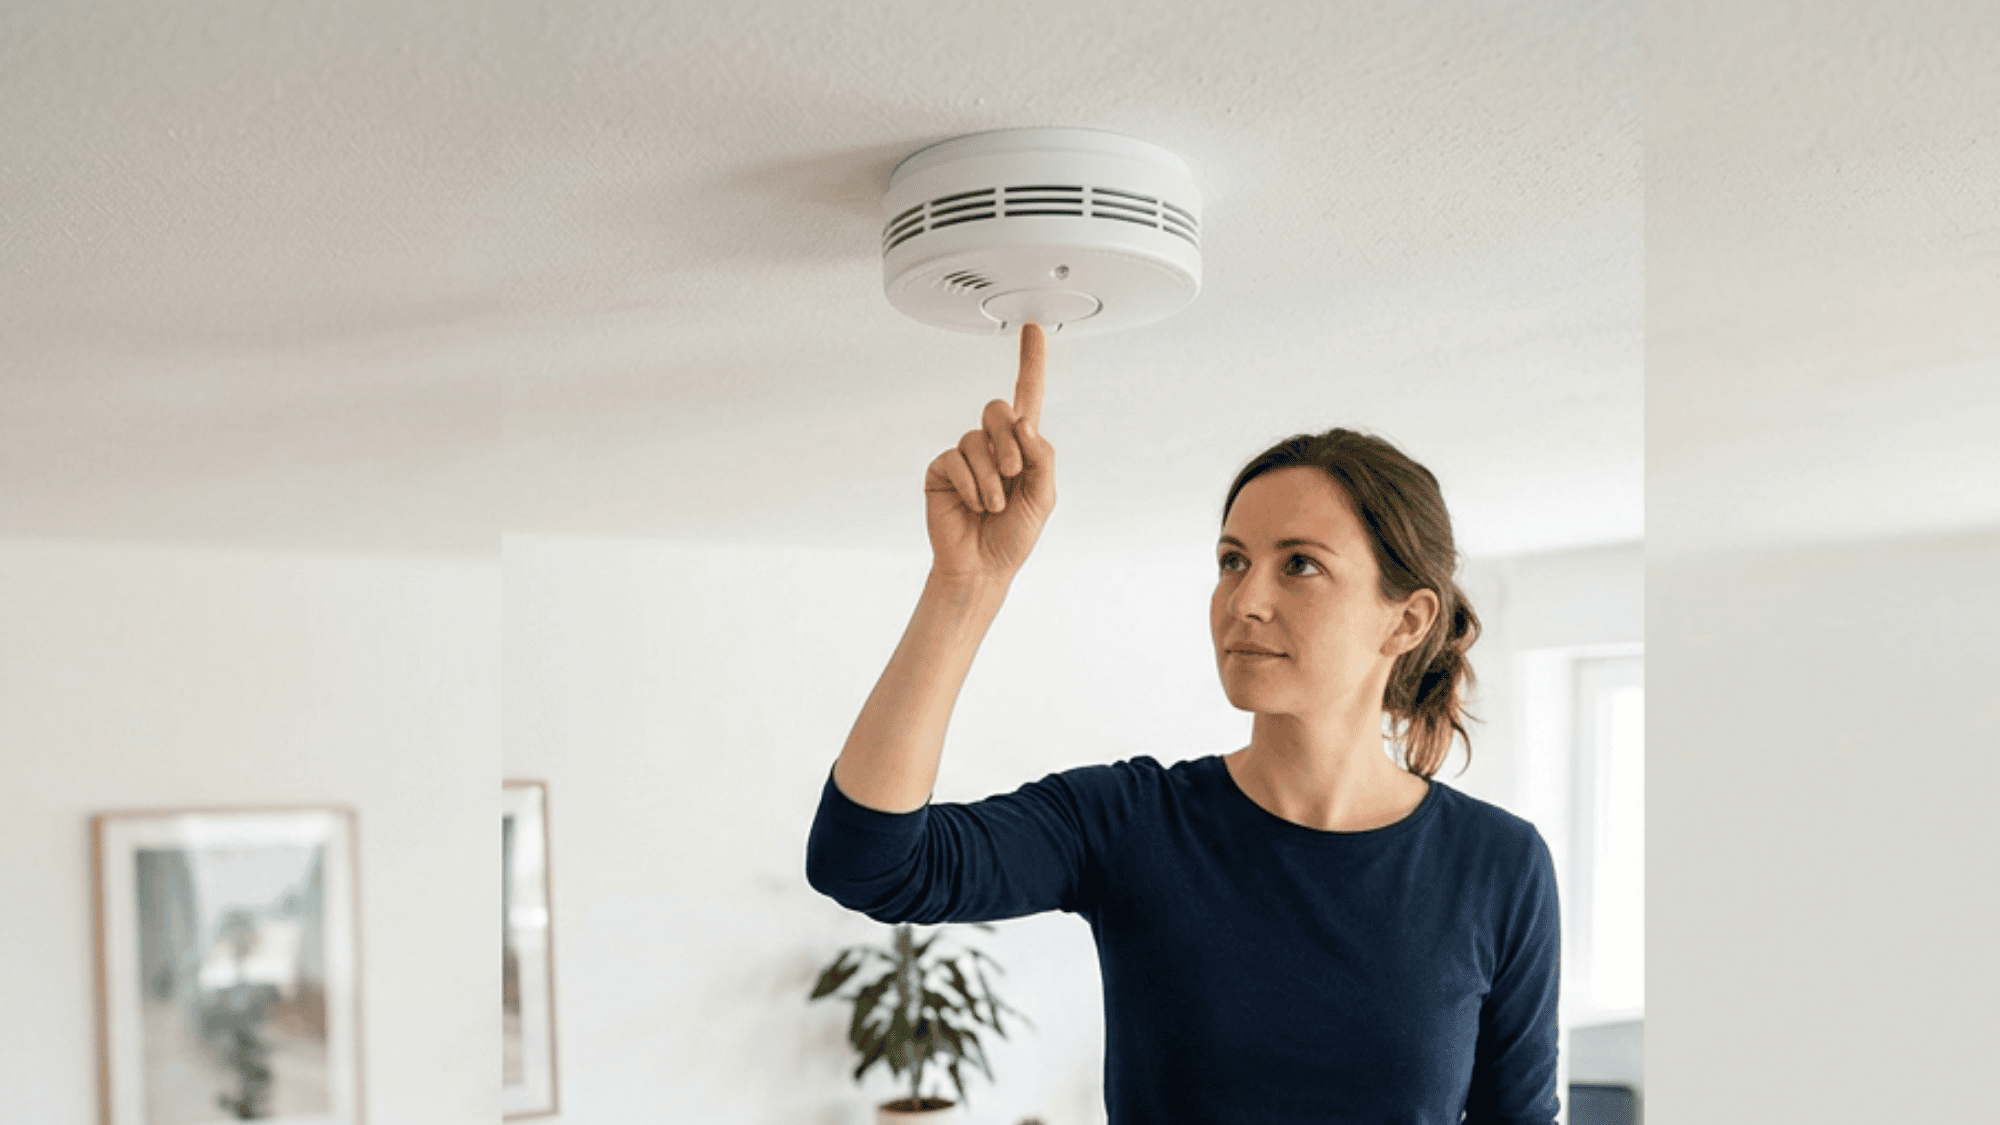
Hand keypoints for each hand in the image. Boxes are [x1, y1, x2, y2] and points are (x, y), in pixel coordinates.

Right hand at [923, 324, 1057, 581]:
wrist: (982, 566)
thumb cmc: (1014, 535)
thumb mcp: (1044, 497)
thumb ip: (1042, 457)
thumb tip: (1025, 423)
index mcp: (1023, 447)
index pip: (1029, 395)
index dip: (1031, 361)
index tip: (1032, 328)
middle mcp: (993, 445)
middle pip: (998, 409)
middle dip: (1009, 442)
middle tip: (1013, 473)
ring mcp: (965, 456)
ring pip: (977, 439)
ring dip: (991, 477)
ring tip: (994, 504)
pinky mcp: (942, 469)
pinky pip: (954, 459)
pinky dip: (969, 484)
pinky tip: (973, 504)